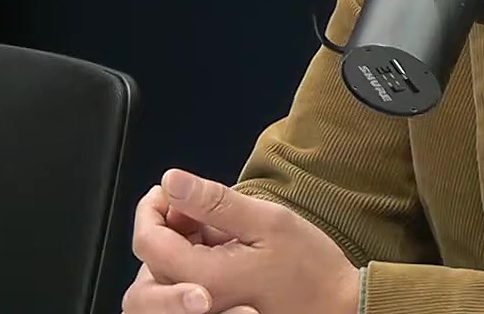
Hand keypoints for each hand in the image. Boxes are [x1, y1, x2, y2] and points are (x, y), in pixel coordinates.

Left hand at [125, 169, 359, 313]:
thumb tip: (172, 181)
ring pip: (165, 270)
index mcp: (204, 278)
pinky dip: (195, 257)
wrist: (336, 306)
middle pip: (151, 259)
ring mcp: (205, 308)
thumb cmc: (309, 268)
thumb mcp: (267, 221)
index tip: (171, 189)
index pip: (147, 241)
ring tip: (217, 228)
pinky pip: (184, 282)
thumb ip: (215, 202)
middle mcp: (197, 299)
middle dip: (166, 224)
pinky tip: (224, 246)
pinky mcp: (214, 307)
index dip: (151, 208)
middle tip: (195, 207)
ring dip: (181, 242)